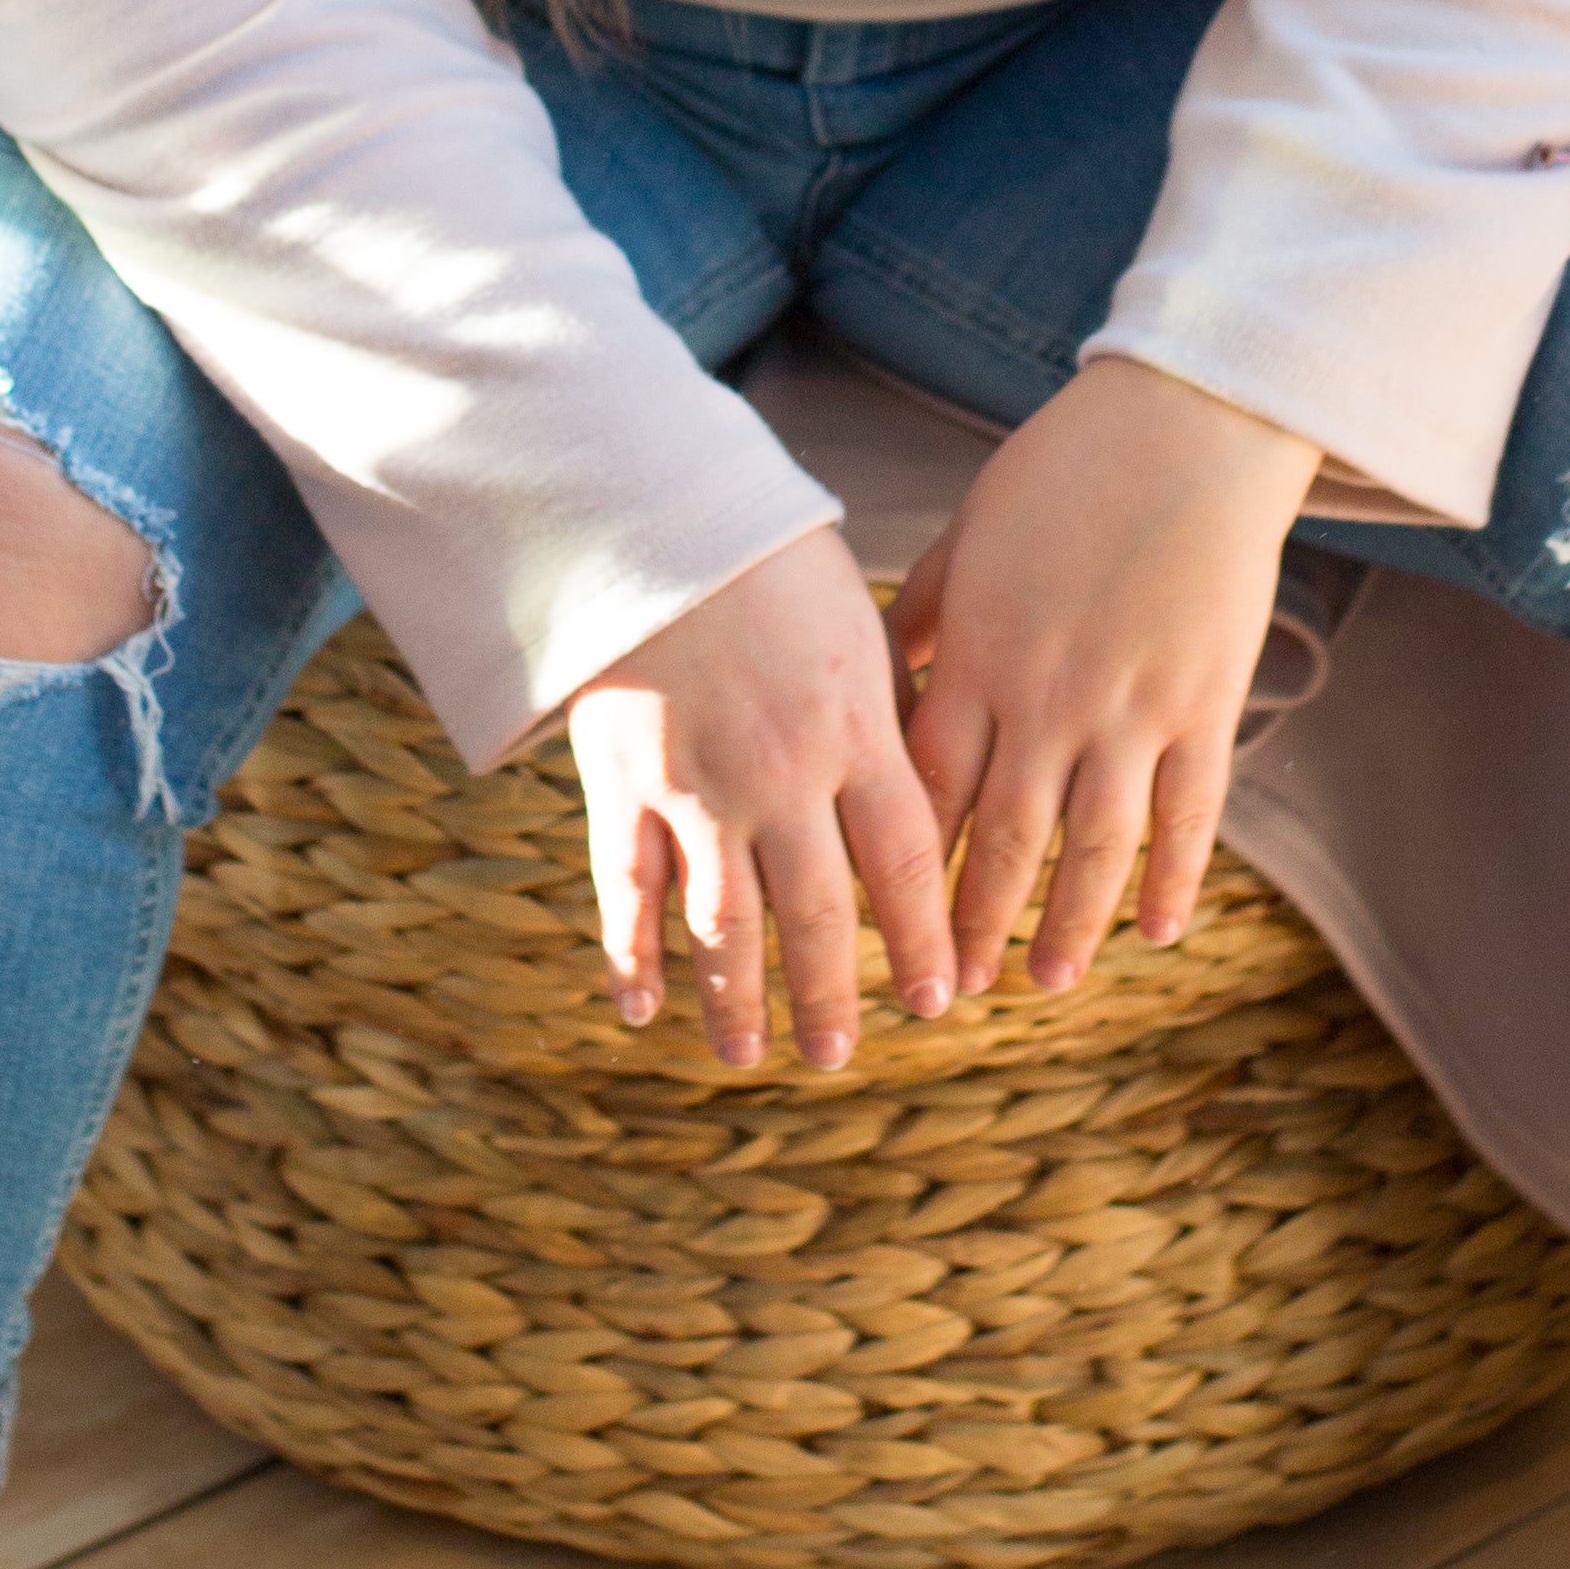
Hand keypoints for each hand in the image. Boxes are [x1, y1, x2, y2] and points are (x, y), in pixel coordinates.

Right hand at [569, 523, 955, 1072]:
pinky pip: (628, 889)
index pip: (905, 861)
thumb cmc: (772, 559)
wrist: (654, 514)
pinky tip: (643, 1009)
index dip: (924, 939)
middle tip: (842, 1053)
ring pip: (726, 923)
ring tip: (753, 1054)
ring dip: (741, 999)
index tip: (941, 998)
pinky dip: (633, 954)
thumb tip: (946, 771)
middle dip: (834, 994)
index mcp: (855, 731)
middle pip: (819, 914)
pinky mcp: (623, 781)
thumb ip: (896, 708)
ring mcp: (697, 786)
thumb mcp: (859, 625)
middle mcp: (782, 775)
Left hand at [889, 359, 1317, 998]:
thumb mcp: (972, 534)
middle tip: (953, 991)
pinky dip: (1174, 878)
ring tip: (1047, 982)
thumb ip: (928, 613)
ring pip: (1094, 846)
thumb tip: (887, 673)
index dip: (908, 866)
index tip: (887, 924)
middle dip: (976, 922)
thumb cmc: (1067, 469)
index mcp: (979, 656)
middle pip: (1003, 837)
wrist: (1188, 427)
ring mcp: (1133, 707)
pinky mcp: (1205, 704)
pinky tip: (1158, 928)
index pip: (930, 788)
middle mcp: (1048, 698)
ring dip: (1068, 923)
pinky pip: (1189, 814)